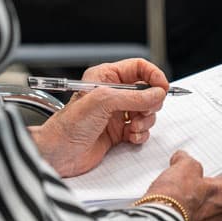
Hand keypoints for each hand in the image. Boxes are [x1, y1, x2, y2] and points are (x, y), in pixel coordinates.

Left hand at [30, 59, 168, 176]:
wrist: (59, 152)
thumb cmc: (70, 124)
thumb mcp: (103, 102)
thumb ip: (134, 97)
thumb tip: (157, 94)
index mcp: (106, 77)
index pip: (138, 68)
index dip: (153, 75)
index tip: (162, 87)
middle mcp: (112, 94)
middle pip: (147, 91)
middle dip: (150, 103)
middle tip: (145, 110)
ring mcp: (116, 113)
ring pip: (147, 112)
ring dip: (146, 121)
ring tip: (134, 126)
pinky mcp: (119, 132)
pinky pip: (141, 129)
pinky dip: (141, 134)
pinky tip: (130, 136)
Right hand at [143, 150, 221, 220]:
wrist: (159, 220)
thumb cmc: (177, 197)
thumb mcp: (184, 165)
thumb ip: (187, 160)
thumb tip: (183, 160)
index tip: (214, 161)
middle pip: (220, 189)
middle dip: (207, 180)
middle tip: (193, 171)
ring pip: (208, 202)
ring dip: (197, 194)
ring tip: (181, 185)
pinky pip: (196, 213)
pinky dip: (189, 206)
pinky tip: (176, 198)